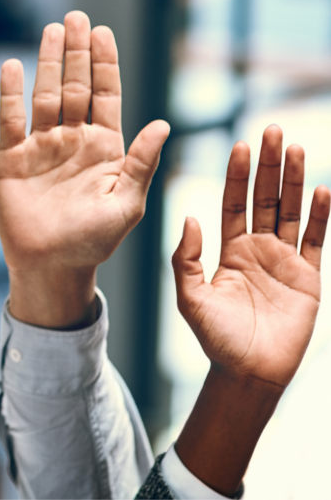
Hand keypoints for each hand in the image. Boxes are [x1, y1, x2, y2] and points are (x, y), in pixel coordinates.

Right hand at [0, 11, 169, 327]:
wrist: (50, 266)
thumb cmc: (94, 241)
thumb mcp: (126, 203)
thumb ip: (141, 163)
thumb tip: (163, 124)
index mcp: (104, 147)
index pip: (105, 95)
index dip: (104, 63)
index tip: (102, 32)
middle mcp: (72, 140)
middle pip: (74, 86)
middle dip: (77, 52)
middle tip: (77, 17)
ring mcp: (41, 147)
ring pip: (45, 95)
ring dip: (48, 62)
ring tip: (52, 30)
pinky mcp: (11, 159)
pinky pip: (10, 120)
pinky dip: (10, 93)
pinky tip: (12, 67)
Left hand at [174, 126, 328, 388]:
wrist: (248, 372)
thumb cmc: (216, 339)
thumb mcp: (190, 297)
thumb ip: (186, 258)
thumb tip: (190, 217)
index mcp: (229, 251)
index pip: (234, 203)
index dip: (238, 175)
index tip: (241, 144)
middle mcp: (258, 250)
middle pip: (265, 198)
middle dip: (269, 165)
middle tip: (273, 130)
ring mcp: (285, 261)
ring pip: (291, 211)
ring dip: (295, 179)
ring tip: (297, 147)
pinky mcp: (309, 277)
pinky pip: (316, 240)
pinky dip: (320, 215)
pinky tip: (323, 189)